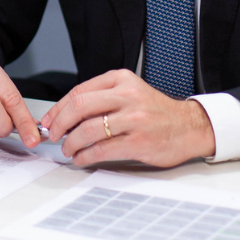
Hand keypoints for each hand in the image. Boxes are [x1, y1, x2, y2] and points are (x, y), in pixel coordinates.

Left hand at [41, 69, 214, 167]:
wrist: (190, 126)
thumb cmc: (156, 112)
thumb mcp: (131, 92)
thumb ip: (103, 98)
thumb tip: (66, 115)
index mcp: (122, 80)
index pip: (80, 91)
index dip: (58, 108)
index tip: (49, 120)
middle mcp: (128, 96)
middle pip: (80, 107)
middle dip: (60, 124)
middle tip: (54, 135)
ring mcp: (134, 119)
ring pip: (88, 129)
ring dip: (71, 143)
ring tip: (68, 150)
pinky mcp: (139, 142)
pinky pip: (102, 149)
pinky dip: (85, 156)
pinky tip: (81, 158)